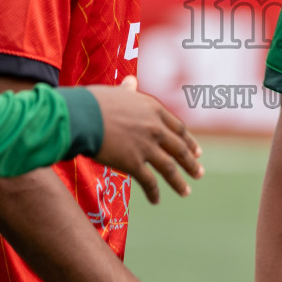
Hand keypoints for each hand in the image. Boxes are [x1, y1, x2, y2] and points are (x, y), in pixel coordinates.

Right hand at [90, 76, 202, 203]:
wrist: (82, 117)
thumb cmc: (95, 102)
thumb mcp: (117, 93)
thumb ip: (128, 91)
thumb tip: (131, 80)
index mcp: (153, 110)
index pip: (177, 128)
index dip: (188, 141)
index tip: (196, 151)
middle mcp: (155, 128)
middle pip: (178, 148)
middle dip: (190, 162)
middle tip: (198, 172)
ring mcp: (146, 146)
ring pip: (169, 168)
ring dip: (178, 182)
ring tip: (186, 192)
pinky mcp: (134, 163)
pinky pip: (149, 181)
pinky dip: (154, 193)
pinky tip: (156, 201)